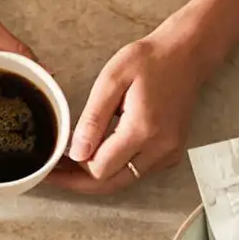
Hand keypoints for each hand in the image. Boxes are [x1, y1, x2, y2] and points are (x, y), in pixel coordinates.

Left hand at [46, 4, 216, 194]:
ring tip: (71, 162)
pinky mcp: (172, 152)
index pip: (100, 169)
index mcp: (143, 130)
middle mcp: (160, 148)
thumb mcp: (112, 80)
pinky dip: (117, 168)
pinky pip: (139, 171)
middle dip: (80, 182)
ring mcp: (169, 153)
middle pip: (112, 183)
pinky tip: (99, 153)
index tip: (52, 161)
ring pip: (125, 180)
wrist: (187, 55)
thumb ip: (93, 119)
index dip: (72, 169)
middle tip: (54, 173)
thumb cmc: (149, 60)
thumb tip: (77, 154)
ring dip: (97, 176)